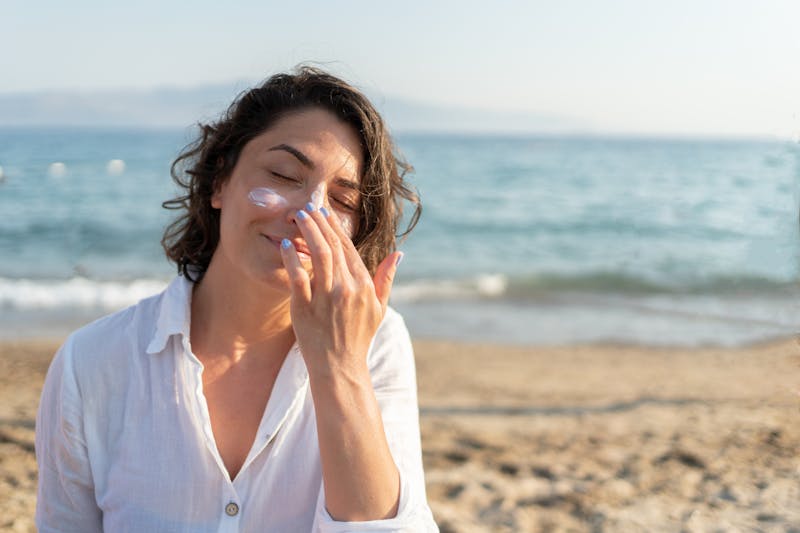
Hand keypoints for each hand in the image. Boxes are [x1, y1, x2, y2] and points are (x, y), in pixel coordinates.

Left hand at [279, 204, 402, 378]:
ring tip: (298, 217)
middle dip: (319, 223)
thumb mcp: (379, 308)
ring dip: (308, 232)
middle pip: (332, 247)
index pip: (348, 248)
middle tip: (307, 207)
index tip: (325, 212)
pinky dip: (292, 259)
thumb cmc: (359, 338)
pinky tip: (286, 245)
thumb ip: (386, 279)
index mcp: (364, 286)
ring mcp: (326, 298)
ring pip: (318, 256)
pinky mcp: (305, 309)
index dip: (335, 228)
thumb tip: (398, 254)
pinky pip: (298, 278)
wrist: (341, 368)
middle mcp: (347, 289)